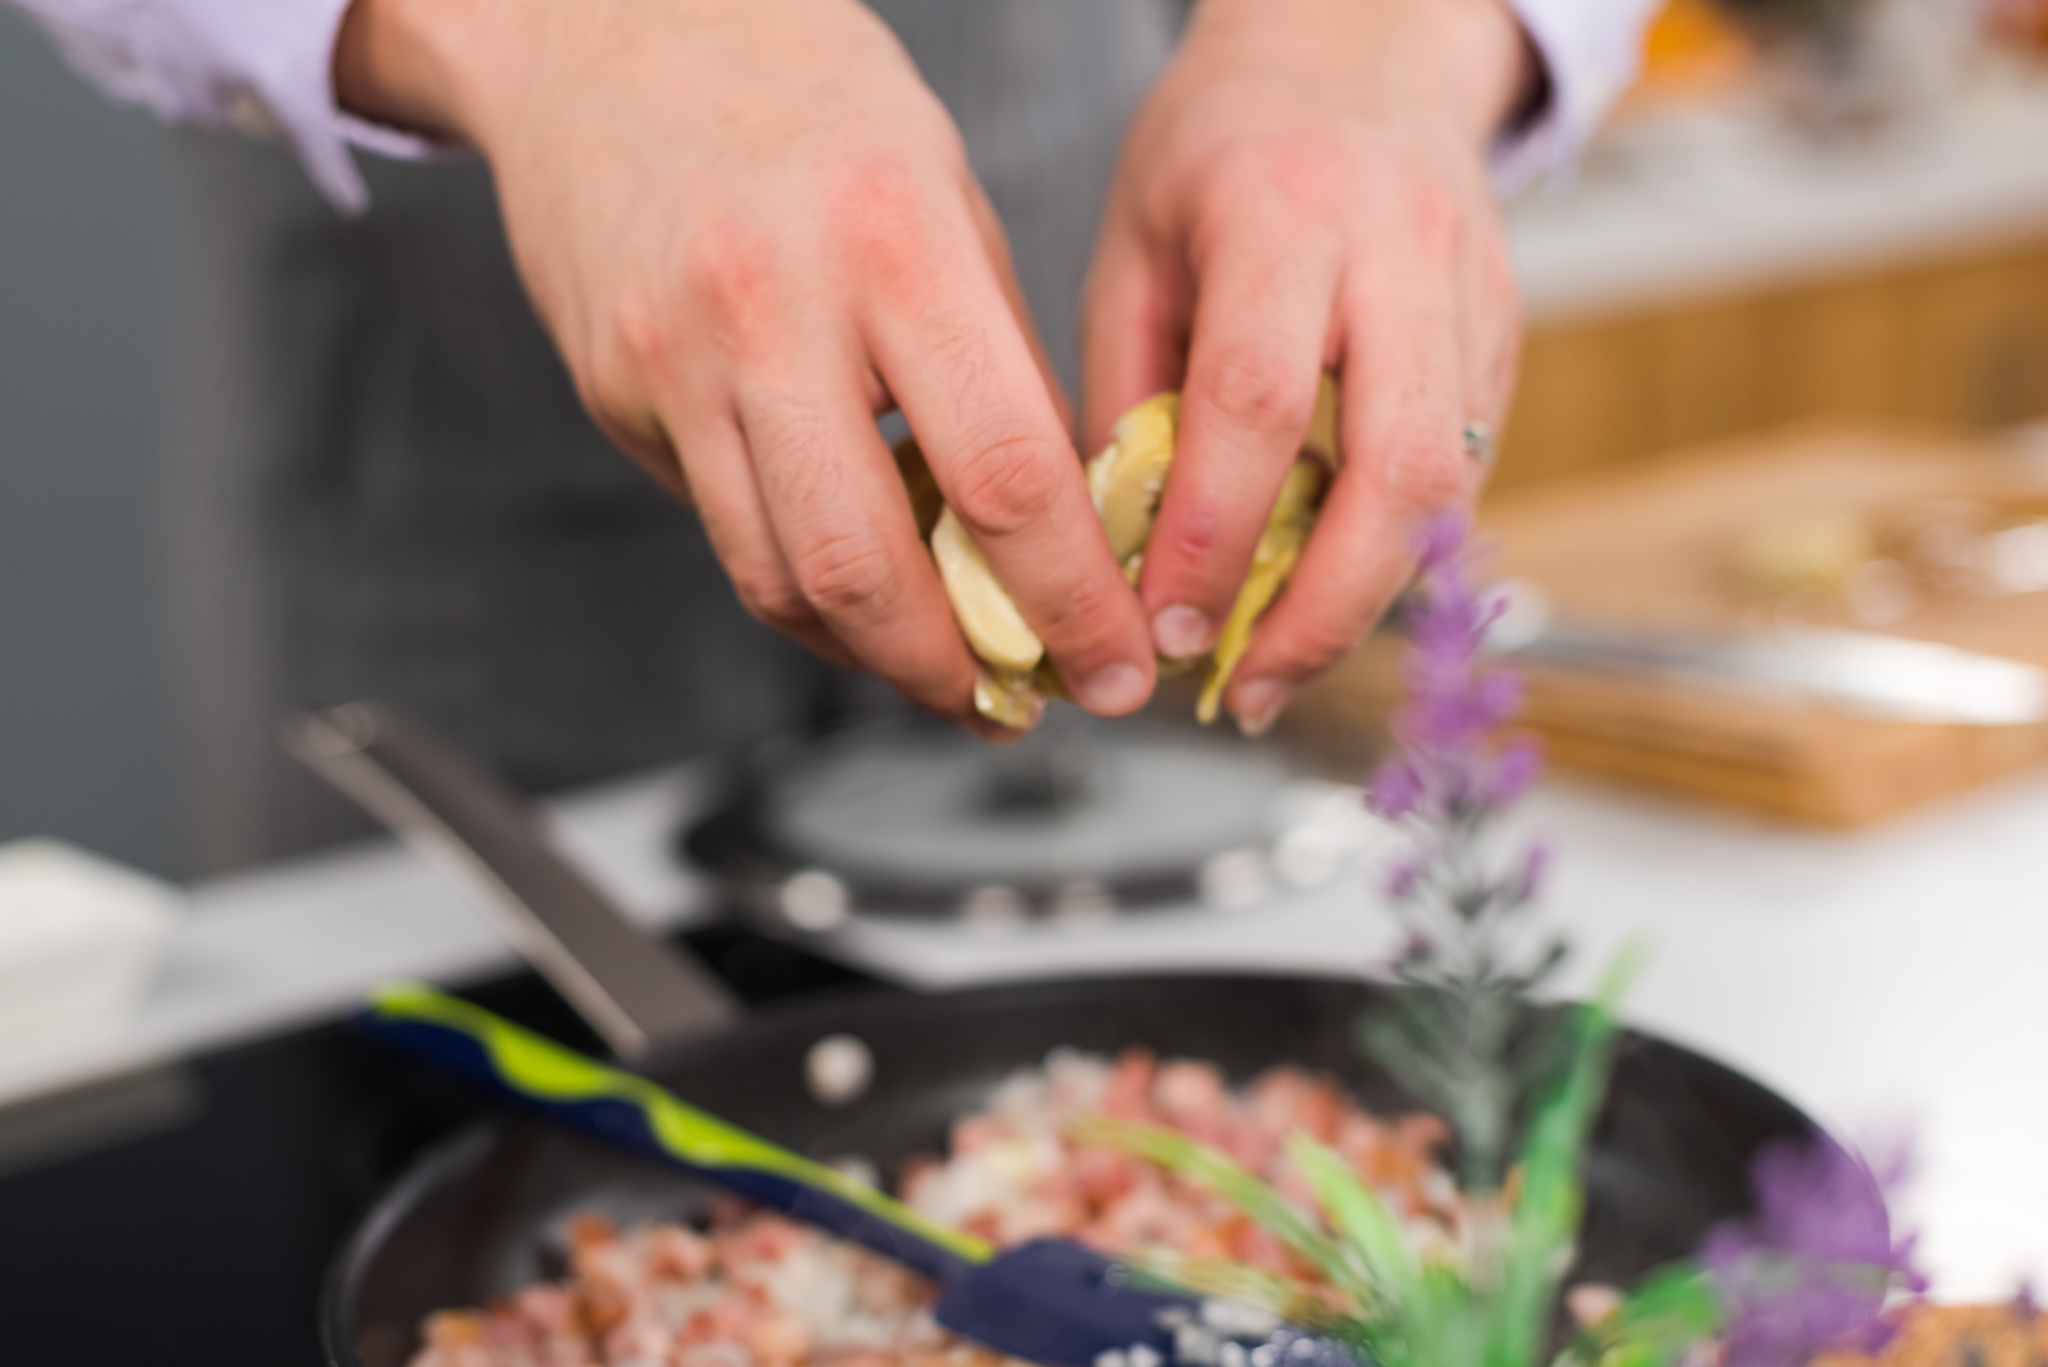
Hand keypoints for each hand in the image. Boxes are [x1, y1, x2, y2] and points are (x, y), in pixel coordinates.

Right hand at [334, 0, 1156, 734]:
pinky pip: (726, 535)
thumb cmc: (803, 96)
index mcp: (892, 242)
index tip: (1116, 664)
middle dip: (961, 671)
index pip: (1004, 474)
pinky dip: (805, 597)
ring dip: (877, 660)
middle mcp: (773, 310)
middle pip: (869, 567)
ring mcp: (677, 361)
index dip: (1072, 600)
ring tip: (949, 676)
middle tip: (1024, 703)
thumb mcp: (942, 190)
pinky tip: (862, 605)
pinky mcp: (620, 396)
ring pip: (781, 580)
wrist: (603, 28)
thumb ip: (996, 355)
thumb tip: (1061, 514)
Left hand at [1081, 0, 1536, 733]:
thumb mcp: (1136, 241)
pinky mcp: (1504, 334)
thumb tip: (1122, 554)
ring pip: (1452, 488)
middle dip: (1321, 611)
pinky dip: (1398, 553)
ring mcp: (1471, 295)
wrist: (1362, 48)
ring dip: (1367, 604)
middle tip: (1247, 689)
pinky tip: (1331, 594)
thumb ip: (1128, 392)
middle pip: (1396, 472)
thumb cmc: (1225, 143)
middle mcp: (1399, 253)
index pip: (1255, 402)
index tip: (1165, 629)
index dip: (1212, 537)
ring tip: (1281, 666)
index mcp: (1285, 214)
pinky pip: (1466, 472)